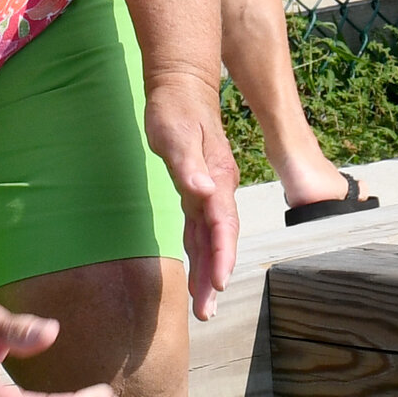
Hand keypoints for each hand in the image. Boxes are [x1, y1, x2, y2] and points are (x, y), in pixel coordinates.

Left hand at [143, 72, 239, 321]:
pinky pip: (202, 230)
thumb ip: (188, 164)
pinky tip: (194, 275)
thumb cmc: (175, 107)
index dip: (221, 256)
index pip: (222, 225)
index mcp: (217, 179)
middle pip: (221, 241)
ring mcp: (211, 191)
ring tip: (201, 306)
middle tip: (205, 312)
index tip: (217, 284)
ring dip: (207, 272)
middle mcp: (219, 189)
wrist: (182, 84)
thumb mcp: (175, 132)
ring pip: (211, 240)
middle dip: (214, 277)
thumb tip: (204, 192)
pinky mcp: (199, 191)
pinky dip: (200, 255)